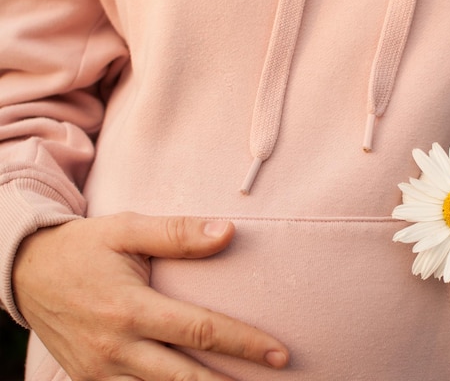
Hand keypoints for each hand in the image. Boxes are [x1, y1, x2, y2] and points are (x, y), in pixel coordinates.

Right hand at [12, 212, 288, 379]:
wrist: (25, 272)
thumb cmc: (83, 247)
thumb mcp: (127, 229)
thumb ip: (178, 233)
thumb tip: (228, 232)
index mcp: (130, 308)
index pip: (200, 331)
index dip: (245, 344)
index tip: (279, 354)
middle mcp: (116, 347)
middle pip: (185, 378)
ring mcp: (100, 370)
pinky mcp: (90, 380)